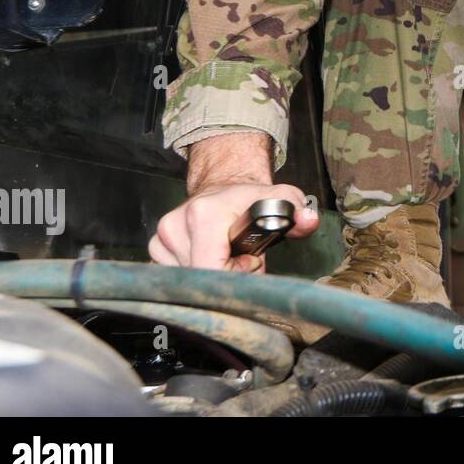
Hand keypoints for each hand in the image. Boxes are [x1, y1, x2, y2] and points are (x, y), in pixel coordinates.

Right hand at [149, 131, 318, 271]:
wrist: (225, 185)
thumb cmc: (250, 198)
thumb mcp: (282, 200)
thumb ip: (297, 212)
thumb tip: (307, 219)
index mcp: (203, 215)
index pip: (212, 269)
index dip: (235, 274)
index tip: (249, 261)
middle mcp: (176, 225)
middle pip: (202, 277)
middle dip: (227, 274)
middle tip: (243, 257)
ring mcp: (162, 237)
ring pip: (190, 278)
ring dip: (214, 272)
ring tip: (229, 253)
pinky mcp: (156, 246)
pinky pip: (177, 274)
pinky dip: (198, 269)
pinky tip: (212, 254)